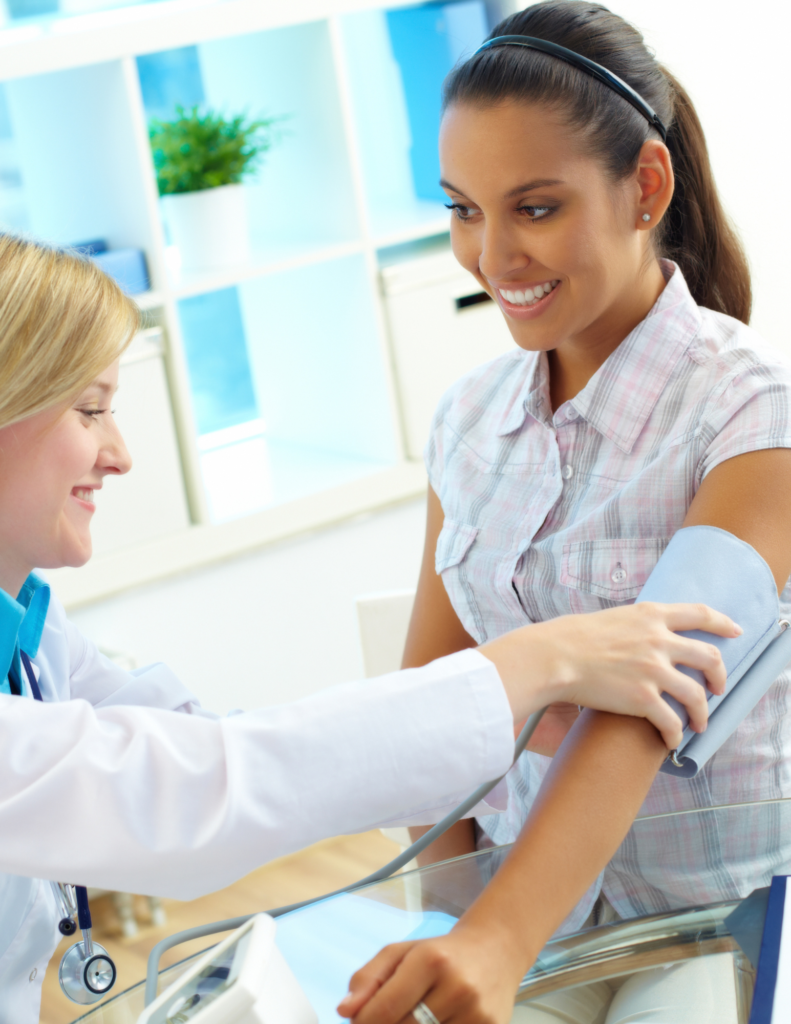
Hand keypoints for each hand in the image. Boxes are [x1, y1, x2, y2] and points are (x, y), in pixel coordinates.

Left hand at [337, 921, 522, 1023]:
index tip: (358, 1023)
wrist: (495, 950)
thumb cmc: (441, 954)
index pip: (385, 1008)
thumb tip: (344, 1011)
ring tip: (412, 1019)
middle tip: (388, 1017)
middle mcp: (458, 986)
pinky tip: (434, 1021)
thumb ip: (367, 978)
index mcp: (431, 960)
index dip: (364, 1023)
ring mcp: (478, 1013)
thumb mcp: (401, 952)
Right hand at [479, 602, 740, 749]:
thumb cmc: (572, 638)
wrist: (552, 657)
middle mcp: (658, 640)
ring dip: (702, 713)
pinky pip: (672, 722)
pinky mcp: (643, 699)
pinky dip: (675, 735)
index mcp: (650, 616)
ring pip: (697, 695)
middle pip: (709, 657)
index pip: (699, 613)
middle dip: (720, 676)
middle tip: (717, 688)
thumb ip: (638, 625)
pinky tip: (671, 742)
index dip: (722, 622)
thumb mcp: (614, 618)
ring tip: (699, 723)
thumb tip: (649, 636)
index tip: (735, 631)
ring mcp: (653, 670)